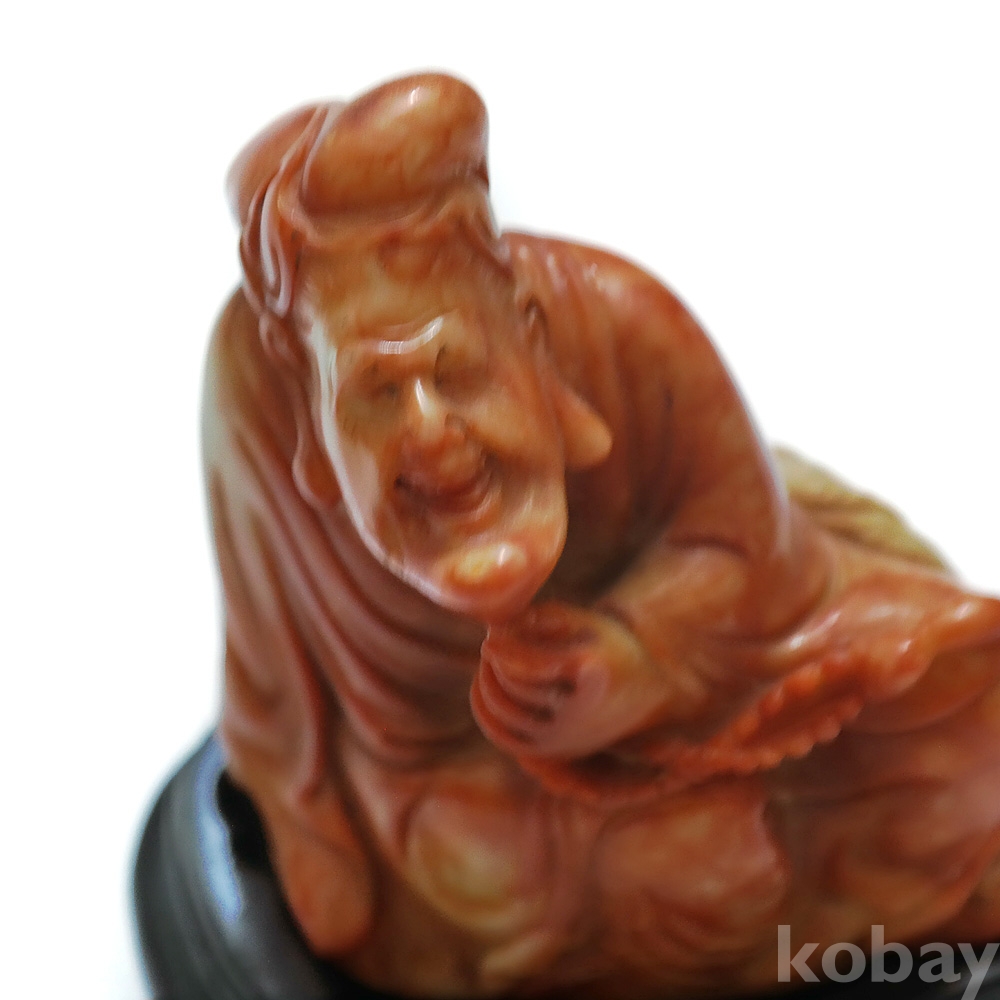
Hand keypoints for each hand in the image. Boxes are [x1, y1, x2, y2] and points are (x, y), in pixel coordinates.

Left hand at [471, 601, 665, 758]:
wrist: (641, 695)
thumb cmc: (609, 648)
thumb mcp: (586, 623)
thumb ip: (545, 617)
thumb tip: (495, 627)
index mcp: (594, 675)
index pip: (534, 665)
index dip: (506, 647)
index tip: (489, 632)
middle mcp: (581, 715)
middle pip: (517, 686)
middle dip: (495, 660)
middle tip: (492, 640)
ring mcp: (566, 739)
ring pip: (505, 711)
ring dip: (487, 681)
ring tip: (489, 659)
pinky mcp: (552, 752)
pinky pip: (502, 736)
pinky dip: (484, 710)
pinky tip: (481, 686)